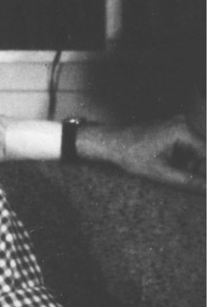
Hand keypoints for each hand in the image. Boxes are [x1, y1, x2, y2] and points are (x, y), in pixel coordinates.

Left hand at [82, 116, 205, 192]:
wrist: (109, 142)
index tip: (202, 184)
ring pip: (193, 149)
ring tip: (167, 170)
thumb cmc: (130, 155)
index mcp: (183, 130)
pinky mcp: (170, 126)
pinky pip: (183, 145)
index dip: (205, 171)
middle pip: (201, 151)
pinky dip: (179, 157)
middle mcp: (183, 122)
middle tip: (183, 180)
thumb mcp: (162, 172)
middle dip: (195, 168)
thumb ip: (189, 181)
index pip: (206, 153)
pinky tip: (164, 163)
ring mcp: (176, 123)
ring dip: (187, 163)